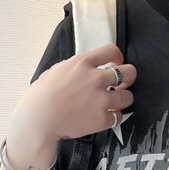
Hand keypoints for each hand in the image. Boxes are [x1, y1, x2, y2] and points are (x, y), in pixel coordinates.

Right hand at [11, 43, 136, 143]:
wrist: (39, 118)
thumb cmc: (41, 96)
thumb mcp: (56, 70)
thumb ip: (75, 68)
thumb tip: (84, 69)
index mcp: (82, 63)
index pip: (111, 51)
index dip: (118, 57)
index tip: (118, 62)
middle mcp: (95, 79)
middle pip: (128, 73)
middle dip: (129, 77)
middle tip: (125, 83)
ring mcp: (101, 99)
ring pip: (128, 97)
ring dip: (124, 99)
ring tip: (117, 101)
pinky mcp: (102, 118)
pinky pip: (119, 117)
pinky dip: (115, 117)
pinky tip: (108, 116)